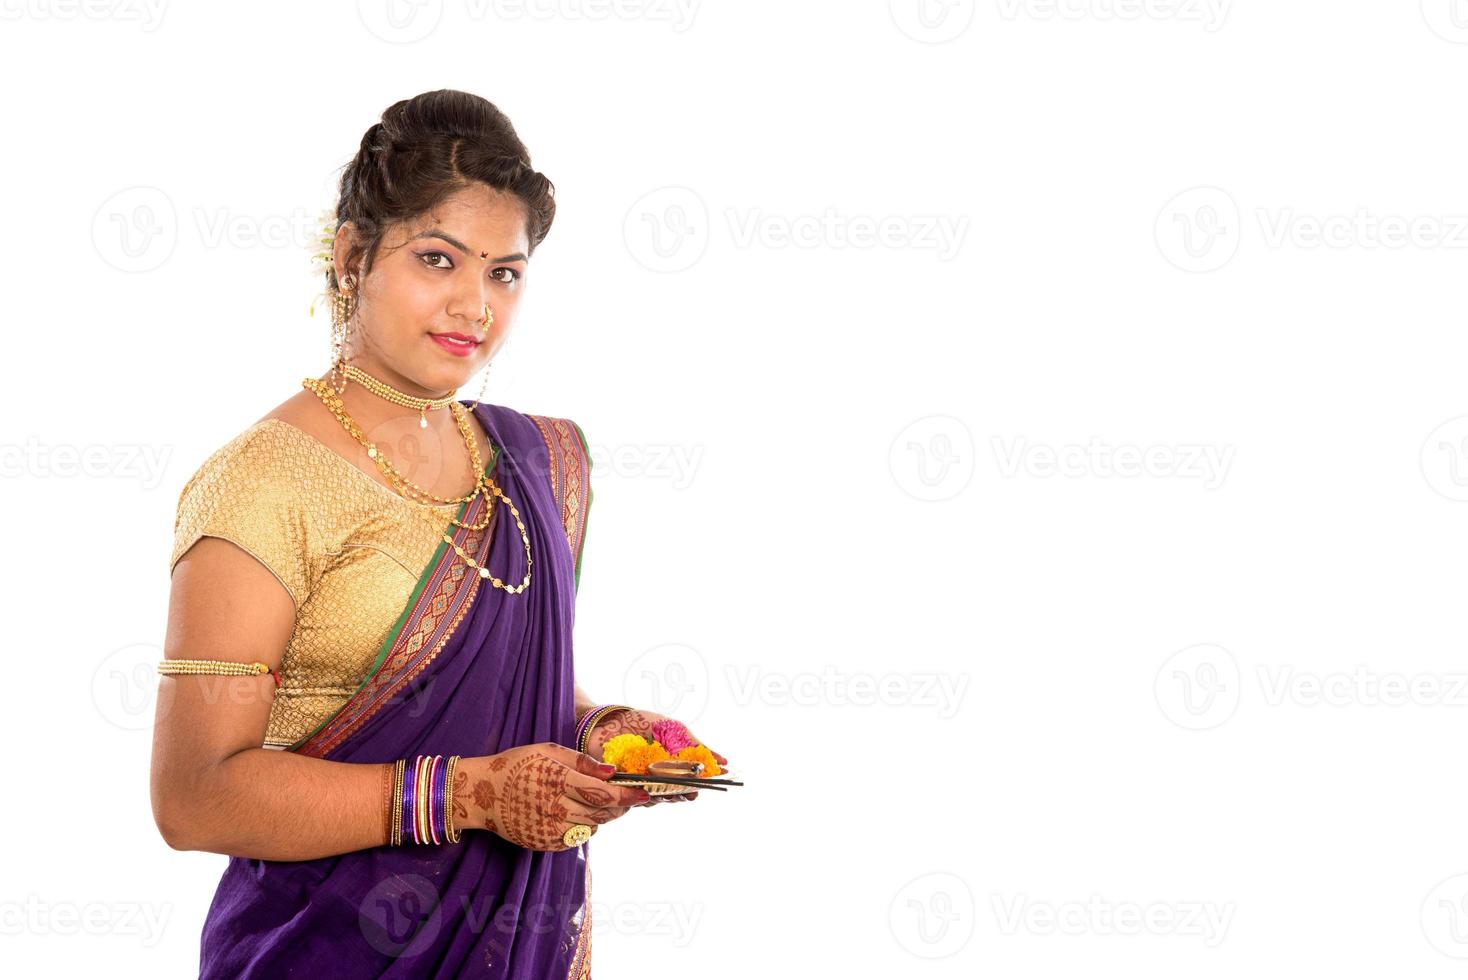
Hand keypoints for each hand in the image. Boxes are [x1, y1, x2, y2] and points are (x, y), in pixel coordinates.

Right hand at [453, 743, 650, 849]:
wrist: (480, 794)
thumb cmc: (516, 765)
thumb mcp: (547, 751)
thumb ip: (581, 762)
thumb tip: (611, 771)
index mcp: (558, 781)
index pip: (604, 793)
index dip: (628, 795)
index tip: (645, 793)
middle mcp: (556, 808)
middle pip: (603, 813)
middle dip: (620, 805)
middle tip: (627, 795)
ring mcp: (550, 830)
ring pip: (593, 827)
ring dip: (601, 815)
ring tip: (593, 799)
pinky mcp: (545, 844)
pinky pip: (576, 838)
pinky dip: (582, 826)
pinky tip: (572, 811)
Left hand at [585, 707, 729, 806]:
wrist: (605, 722)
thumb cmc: (639, 722)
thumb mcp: (673, 729)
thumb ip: (694, 745)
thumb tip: (722, 760)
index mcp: (671, 762)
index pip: (692, 776)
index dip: (704, 779)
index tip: (718, 778)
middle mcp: (659, 775)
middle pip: (678, 791)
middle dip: (687, 792)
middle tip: (693, 792)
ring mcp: (642, 783)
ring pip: (661, 797)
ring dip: (670, 796)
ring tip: (677, 792)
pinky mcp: (625, 788)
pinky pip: (640, 798)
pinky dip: (648, 796)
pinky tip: (653, 790)